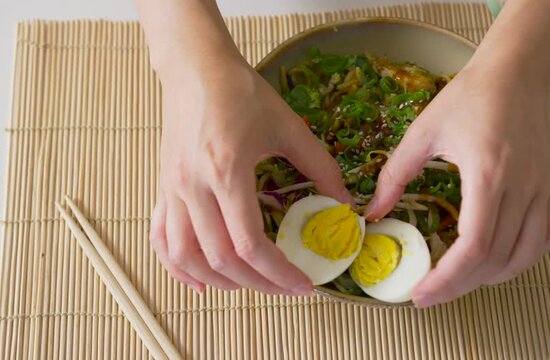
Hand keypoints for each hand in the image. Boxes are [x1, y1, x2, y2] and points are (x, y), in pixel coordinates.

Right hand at [149, 60, 350, 294]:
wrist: (196, 68)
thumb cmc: (242, 93)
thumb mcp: (289, 127)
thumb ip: (320, 167)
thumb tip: (345, 203)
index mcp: (226, 172)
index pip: (248, 244)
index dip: (277, 272)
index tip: (302, 283)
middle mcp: (193, 187)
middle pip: (219, 259)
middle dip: (257, 283)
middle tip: (285, 287)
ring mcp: (172, 189)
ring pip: (185, 257)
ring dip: (218, 281)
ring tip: (249, 285)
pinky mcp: (163, 187)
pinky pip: (161, 238)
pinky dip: (178, 266)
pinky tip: (200, 279)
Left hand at [365, 63, 549, 306]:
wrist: (517, 72)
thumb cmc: (469, 97)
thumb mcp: (423, 132)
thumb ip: (395, 175)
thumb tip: (371, 213)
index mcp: (488, 175)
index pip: (473, 247)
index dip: (447, 279)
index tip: (421, 294)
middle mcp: (522, 188)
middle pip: (496, 259)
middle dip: (461, 285)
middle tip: (432, 293)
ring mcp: (544, 188)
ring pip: (527, 254)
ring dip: (494, 277)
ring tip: (462, 281)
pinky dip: (527, 256)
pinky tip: (504, 259)